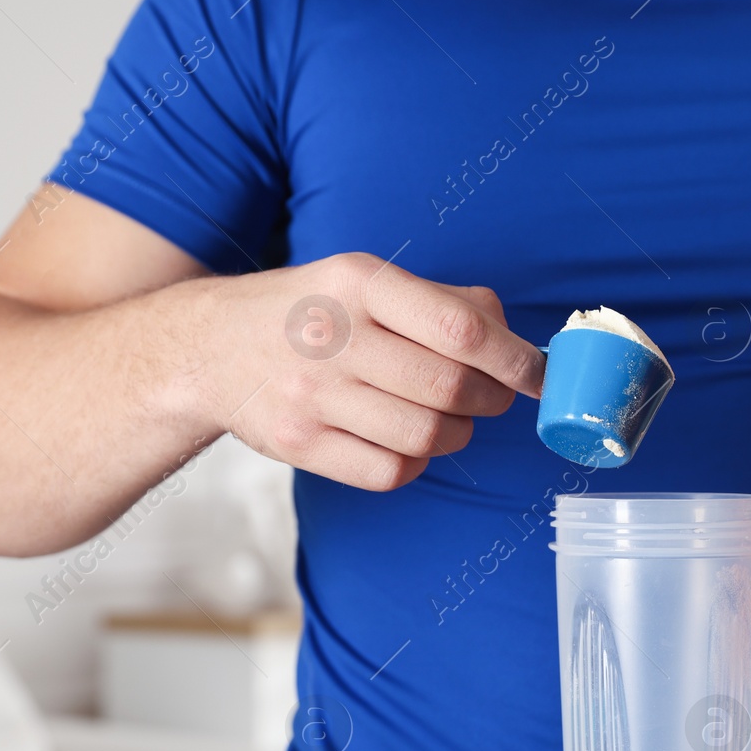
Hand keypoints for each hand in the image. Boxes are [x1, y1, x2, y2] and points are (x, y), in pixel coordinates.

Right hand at [215, 252, 545, 489]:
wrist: (209, 348)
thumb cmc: (310, 312)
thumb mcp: (365, 279)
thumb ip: (443, 302)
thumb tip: (512, 336)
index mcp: (360, 283)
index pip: (461, 330)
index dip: (515, 360)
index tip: (540, 376)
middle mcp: (334, 337)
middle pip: (450, 388)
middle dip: (492, 400)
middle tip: (495, 398)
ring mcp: (311, 396)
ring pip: (426, 436)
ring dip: (457, 434)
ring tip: (449, 419)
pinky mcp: (298, 444)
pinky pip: (390, 471)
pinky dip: (415, 462)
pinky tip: (406, 440)